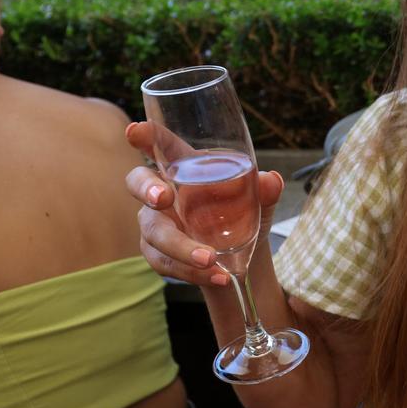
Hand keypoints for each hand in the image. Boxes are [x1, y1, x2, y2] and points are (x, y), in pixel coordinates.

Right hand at [125, 120, 283, 285]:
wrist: (242, 256)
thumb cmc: (243, 213)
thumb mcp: (259, 201)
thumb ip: (265, 189)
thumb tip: (271, 180)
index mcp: (186, 166)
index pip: (162, 145)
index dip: (147, 136)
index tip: (135, 131)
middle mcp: (164, 189)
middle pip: (138, 181)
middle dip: (147, 189)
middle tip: (164, 198)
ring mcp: (155, 221)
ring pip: (154, 231)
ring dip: (180, 247)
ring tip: (211, 260)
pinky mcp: (156, 251)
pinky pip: (163, 262)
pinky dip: (190, 272)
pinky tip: (217, 276)